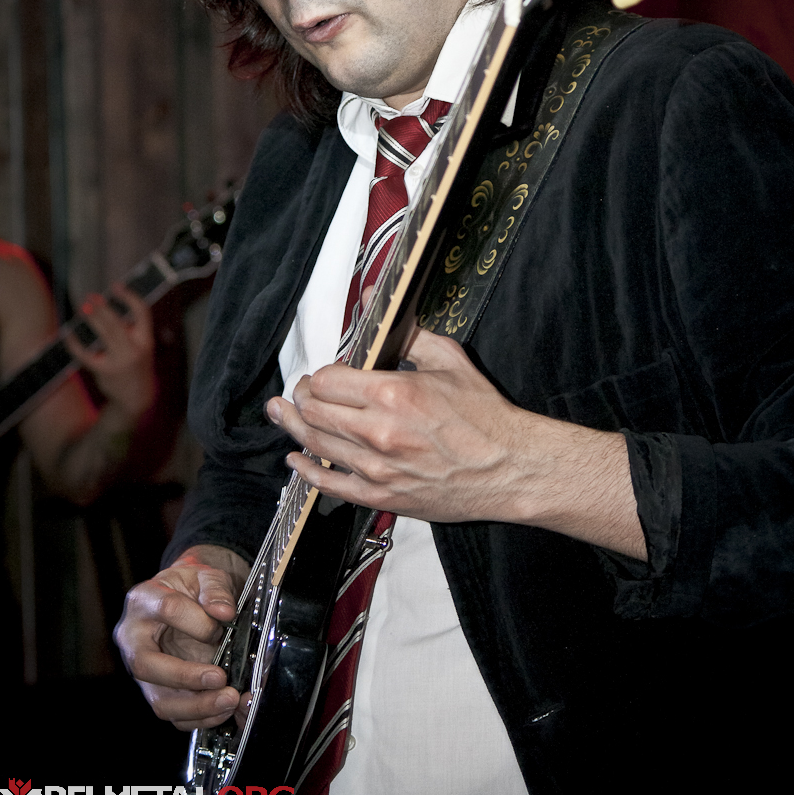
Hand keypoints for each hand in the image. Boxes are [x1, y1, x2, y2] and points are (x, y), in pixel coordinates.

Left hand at [67, 285, 155, 419]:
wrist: (137, 397)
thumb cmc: (136, 364)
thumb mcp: (142, 346)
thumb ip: (131, 329)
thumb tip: (107, 305)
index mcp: (146, 340)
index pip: (142, 312)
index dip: (129, 296)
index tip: (116, 286)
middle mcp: (136, 349)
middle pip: (118, 323)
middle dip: (103, 308)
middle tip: (90, 296)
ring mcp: (120, 361)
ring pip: (105, 335)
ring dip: (93, 319)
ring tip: (82, 308)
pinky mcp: (105, 371)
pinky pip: (87, 355)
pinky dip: (75, 343)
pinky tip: (68, 334)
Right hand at [114, 546, 249, 730]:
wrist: (185, 597)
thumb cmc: (190, 586)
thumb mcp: (205, 575)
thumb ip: (216, 589)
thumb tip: (224, 612)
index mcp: (144, 600)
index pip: (166, 610)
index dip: (197, 621)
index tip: (222, 626)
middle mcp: (134, 637)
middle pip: (146, 665)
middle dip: (185, 677)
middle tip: (220, 677)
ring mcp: (143, 668)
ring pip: (158, 698)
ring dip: (195, 705)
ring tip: (228, 699)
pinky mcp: (156, 689)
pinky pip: (172, 713)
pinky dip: (199, 717)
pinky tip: (222, 709)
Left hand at [267, 327, 644, 556]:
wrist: (510, 468)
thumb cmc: (484, 414)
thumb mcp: (449, 360)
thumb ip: (407, 331)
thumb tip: (374, 297)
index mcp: (393, 394)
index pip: (327, 381)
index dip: (320, 375)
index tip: (326, 374)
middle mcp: (378, 433)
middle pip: (314, 411)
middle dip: (300, 398)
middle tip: (299, 392)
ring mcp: (377, 470)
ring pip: (315, 445)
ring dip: (294, 427)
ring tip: (282, 414)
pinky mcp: (382, 497)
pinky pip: (331, 486)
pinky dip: (307, 471)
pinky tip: (296, 459)